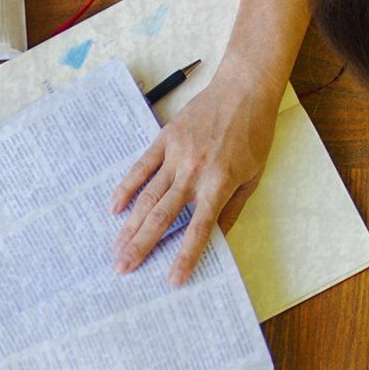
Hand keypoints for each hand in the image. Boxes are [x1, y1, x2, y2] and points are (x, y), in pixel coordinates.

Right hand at [112, 66, 283, 281]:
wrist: (244, 90)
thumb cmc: (254, 133)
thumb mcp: (254, 176)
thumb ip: (232, 209)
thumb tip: (219, 240)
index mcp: (219, 185)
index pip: (198, 229)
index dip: (185, 257)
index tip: (172, 280)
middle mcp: (194, 173)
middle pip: (162, 217)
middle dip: (141, 246)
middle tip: (123, 269)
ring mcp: (176, 156)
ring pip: (147, 197)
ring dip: (130, 225)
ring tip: (116, 248)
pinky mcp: (164, 140)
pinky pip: (140, 168)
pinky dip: (126, 189)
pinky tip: (114, 209)